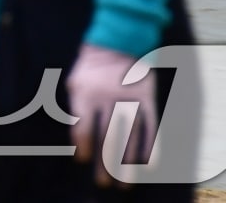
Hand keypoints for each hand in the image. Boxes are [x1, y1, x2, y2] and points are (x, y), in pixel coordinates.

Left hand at [67, 44, 157, 185]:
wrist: (118, 42)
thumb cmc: (90, 67)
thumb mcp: (75, 83)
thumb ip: (76, 109)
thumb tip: (78, 139)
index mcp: (86, 95)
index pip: (82, 127)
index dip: (82, 146)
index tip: (82, 160)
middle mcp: (108, 99)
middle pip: (106, 138)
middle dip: (105, 164)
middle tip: (104, 184)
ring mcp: (130, 100)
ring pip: (129, 138)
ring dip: (127, 163)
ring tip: (124, 183)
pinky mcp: (148, 100)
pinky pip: (150, 128)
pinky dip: (150, 147)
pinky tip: (147, 165)